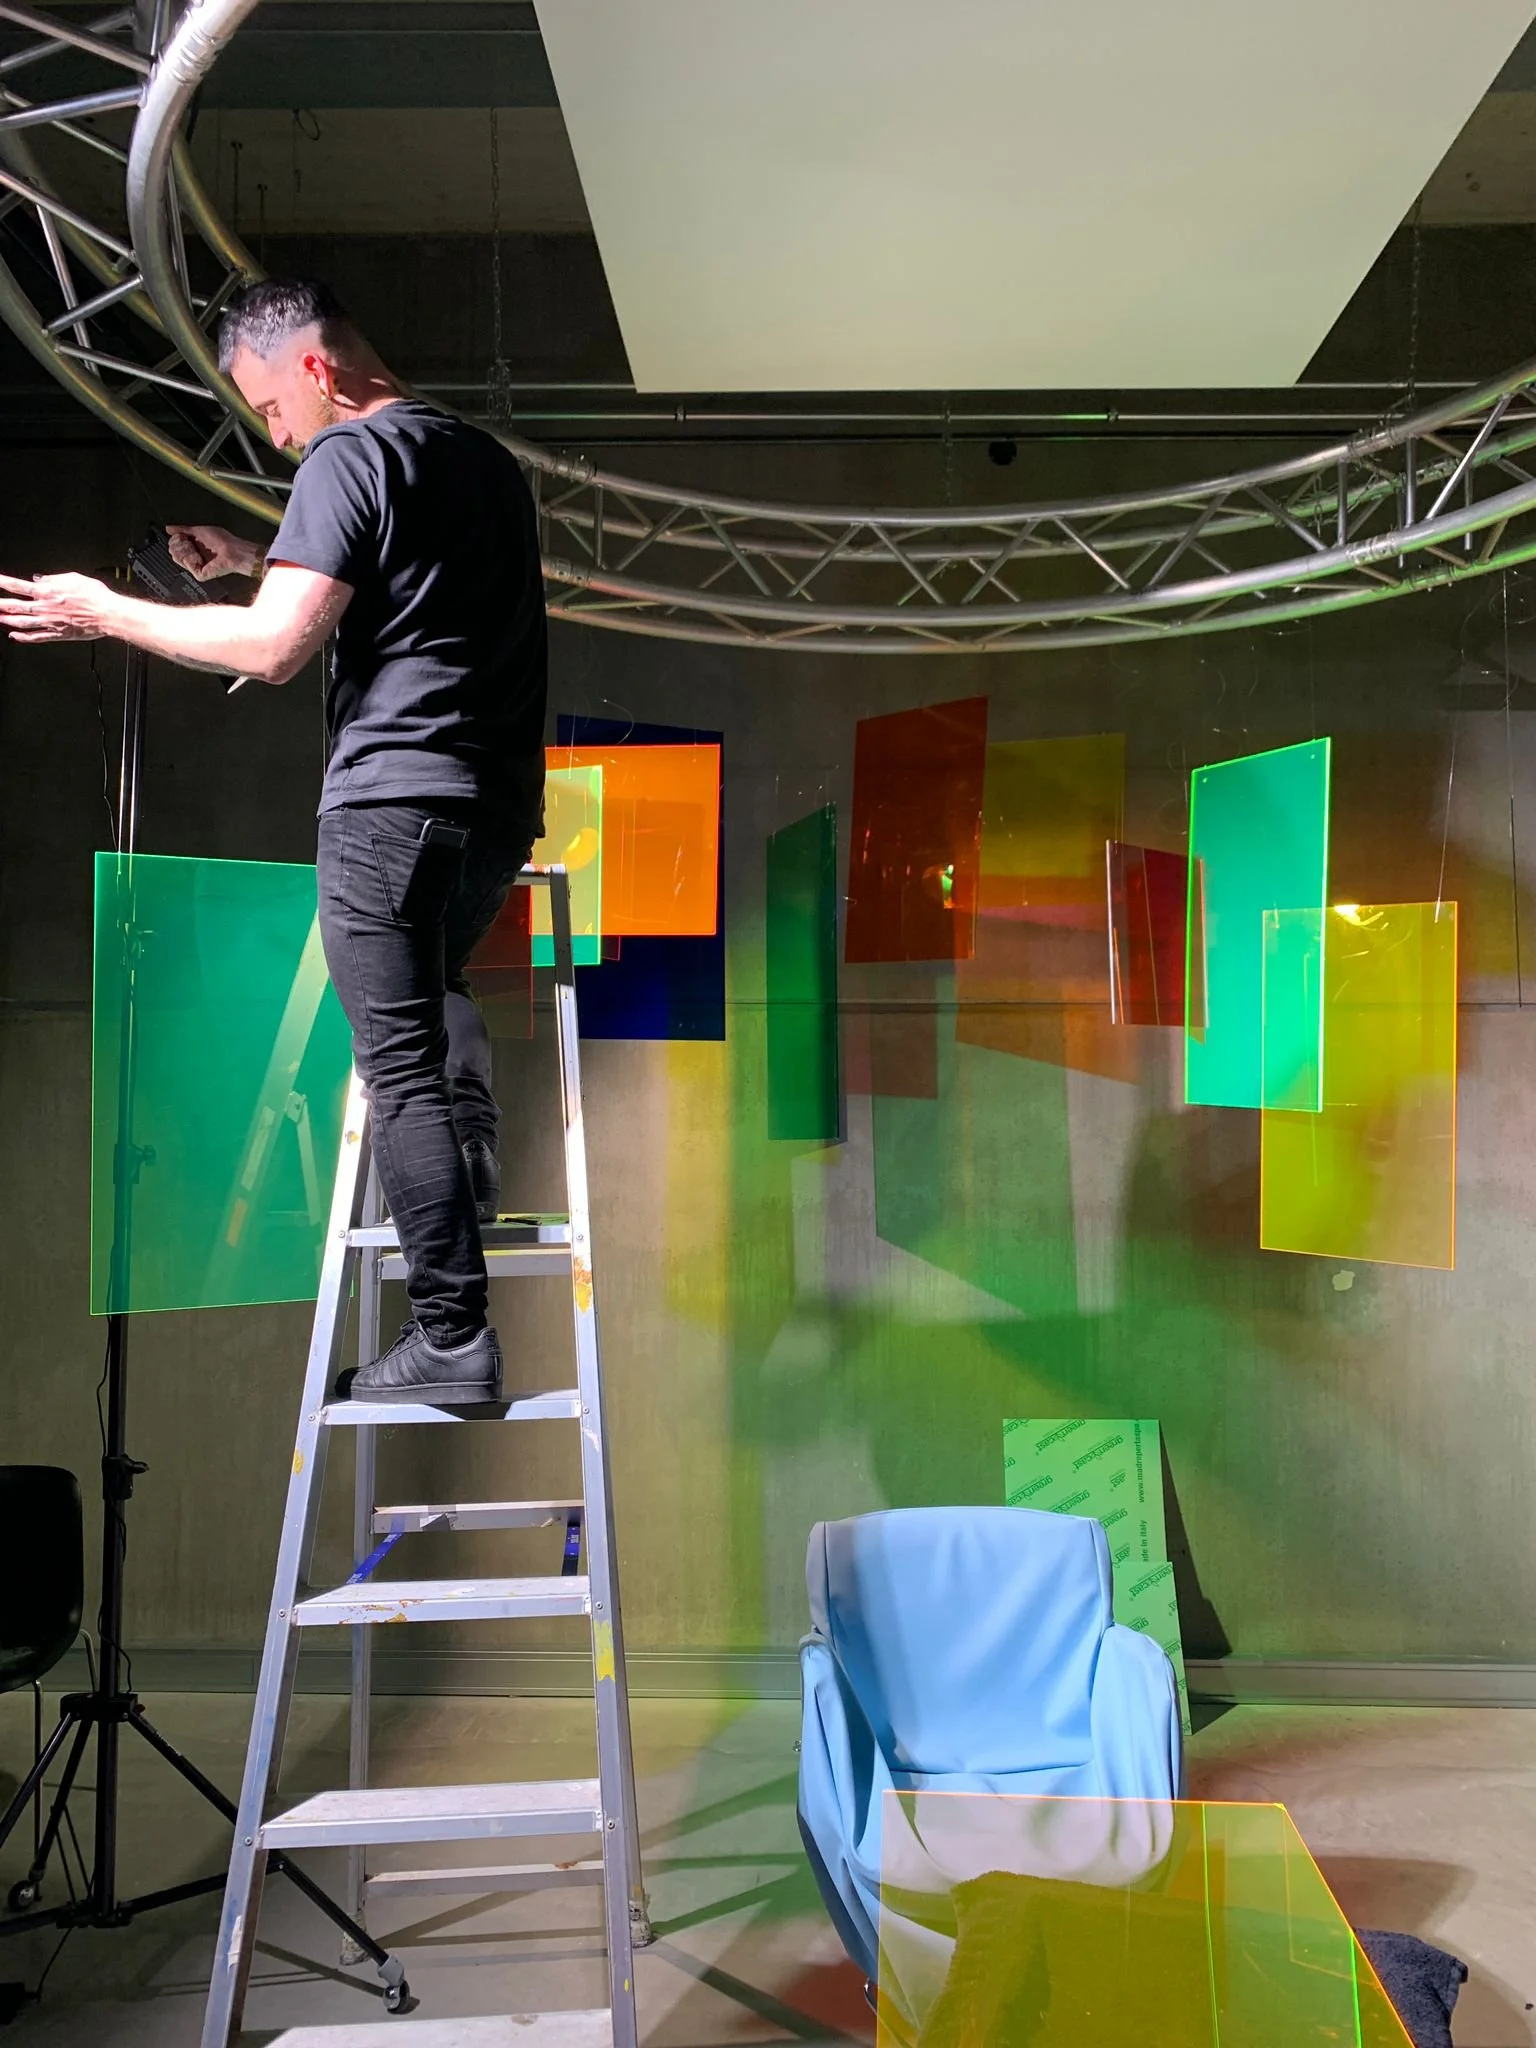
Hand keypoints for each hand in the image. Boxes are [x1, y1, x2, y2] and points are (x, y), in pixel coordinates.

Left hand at [0, 571, 121, 643]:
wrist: (107, 614)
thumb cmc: (94, 595)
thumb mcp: (72, 577)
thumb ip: (52, 578)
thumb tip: (38, 579)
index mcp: (46, 591)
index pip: (17, 585)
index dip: (2, 583)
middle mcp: (44, 607)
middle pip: (14, 606)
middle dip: (0, 605)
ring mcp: (49, 622)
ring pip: (21, 623)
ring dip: (6, 621)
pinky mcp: (58, 634)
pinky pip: (36, 637)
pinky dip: (23, 638)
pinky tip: (14, 636)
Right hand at [165, 523, 264, 580]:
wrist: (233, 551)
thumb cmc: (222, 540)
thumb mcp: (199, 530)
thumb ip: (183, 529)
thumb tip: (169, 528)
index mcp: (193, 546)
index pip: (173, 544)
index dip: (176, 538)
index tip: (182, 535)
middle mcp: (193, 556)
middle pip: (172, 551)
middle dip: (180, 543)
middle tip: (191, 543)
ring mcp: (195, 566)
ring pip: (176, 557)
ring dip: (186, 549)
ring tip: (197, 550)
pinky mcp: (199, 574)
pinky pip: (186, 563)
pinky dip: (192, 557)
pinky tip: (201, 557)